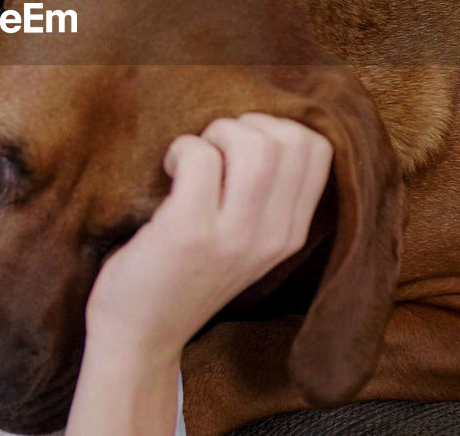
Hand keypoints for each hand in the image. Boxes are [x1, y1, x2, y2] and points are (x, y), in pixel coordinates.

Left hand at [84, 112, 332, 361]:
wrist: (140, 334)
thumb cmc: (184, 274)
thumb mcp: (245, 241)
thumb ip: (265, 197)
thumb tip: (261, 124)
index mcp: (291, 233)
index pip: (318, 150)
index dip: (277, 127)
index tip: (240, 146)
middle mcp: (273, 236)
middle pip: (290, 140)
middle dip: (244, 125)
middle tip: (212, 150)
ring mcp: (234, 236)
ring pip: (255, 144)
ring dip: (215, 134)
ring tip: (193, 158)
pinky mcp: (190, 232)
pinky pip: (200, 156)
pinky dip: (181, 149)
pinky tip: (169, 172)